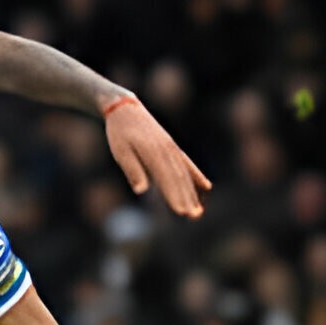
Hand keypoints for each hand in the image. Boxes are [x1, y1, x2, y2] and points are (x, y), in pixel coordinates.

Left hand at [104, 101, 210, 218]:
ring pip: (184, 174)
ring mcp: (171, 148)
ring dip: (192, 193)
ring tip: (198, 211)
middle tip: (195, 216)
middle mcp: (166, 151)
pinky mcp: (172, 147)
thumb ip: (132, 169)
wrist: (125, 107)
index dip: (174, 196)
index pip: (166, 179)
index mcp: (153, 153)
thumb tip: (141, 190)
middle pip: (179, 178)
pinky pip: (187, 164)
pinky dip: (196, 176)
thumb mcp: (121, 151)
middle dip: (187, 199)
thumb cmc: (119, 132)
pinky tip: (206, 187)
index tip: (181, 212)